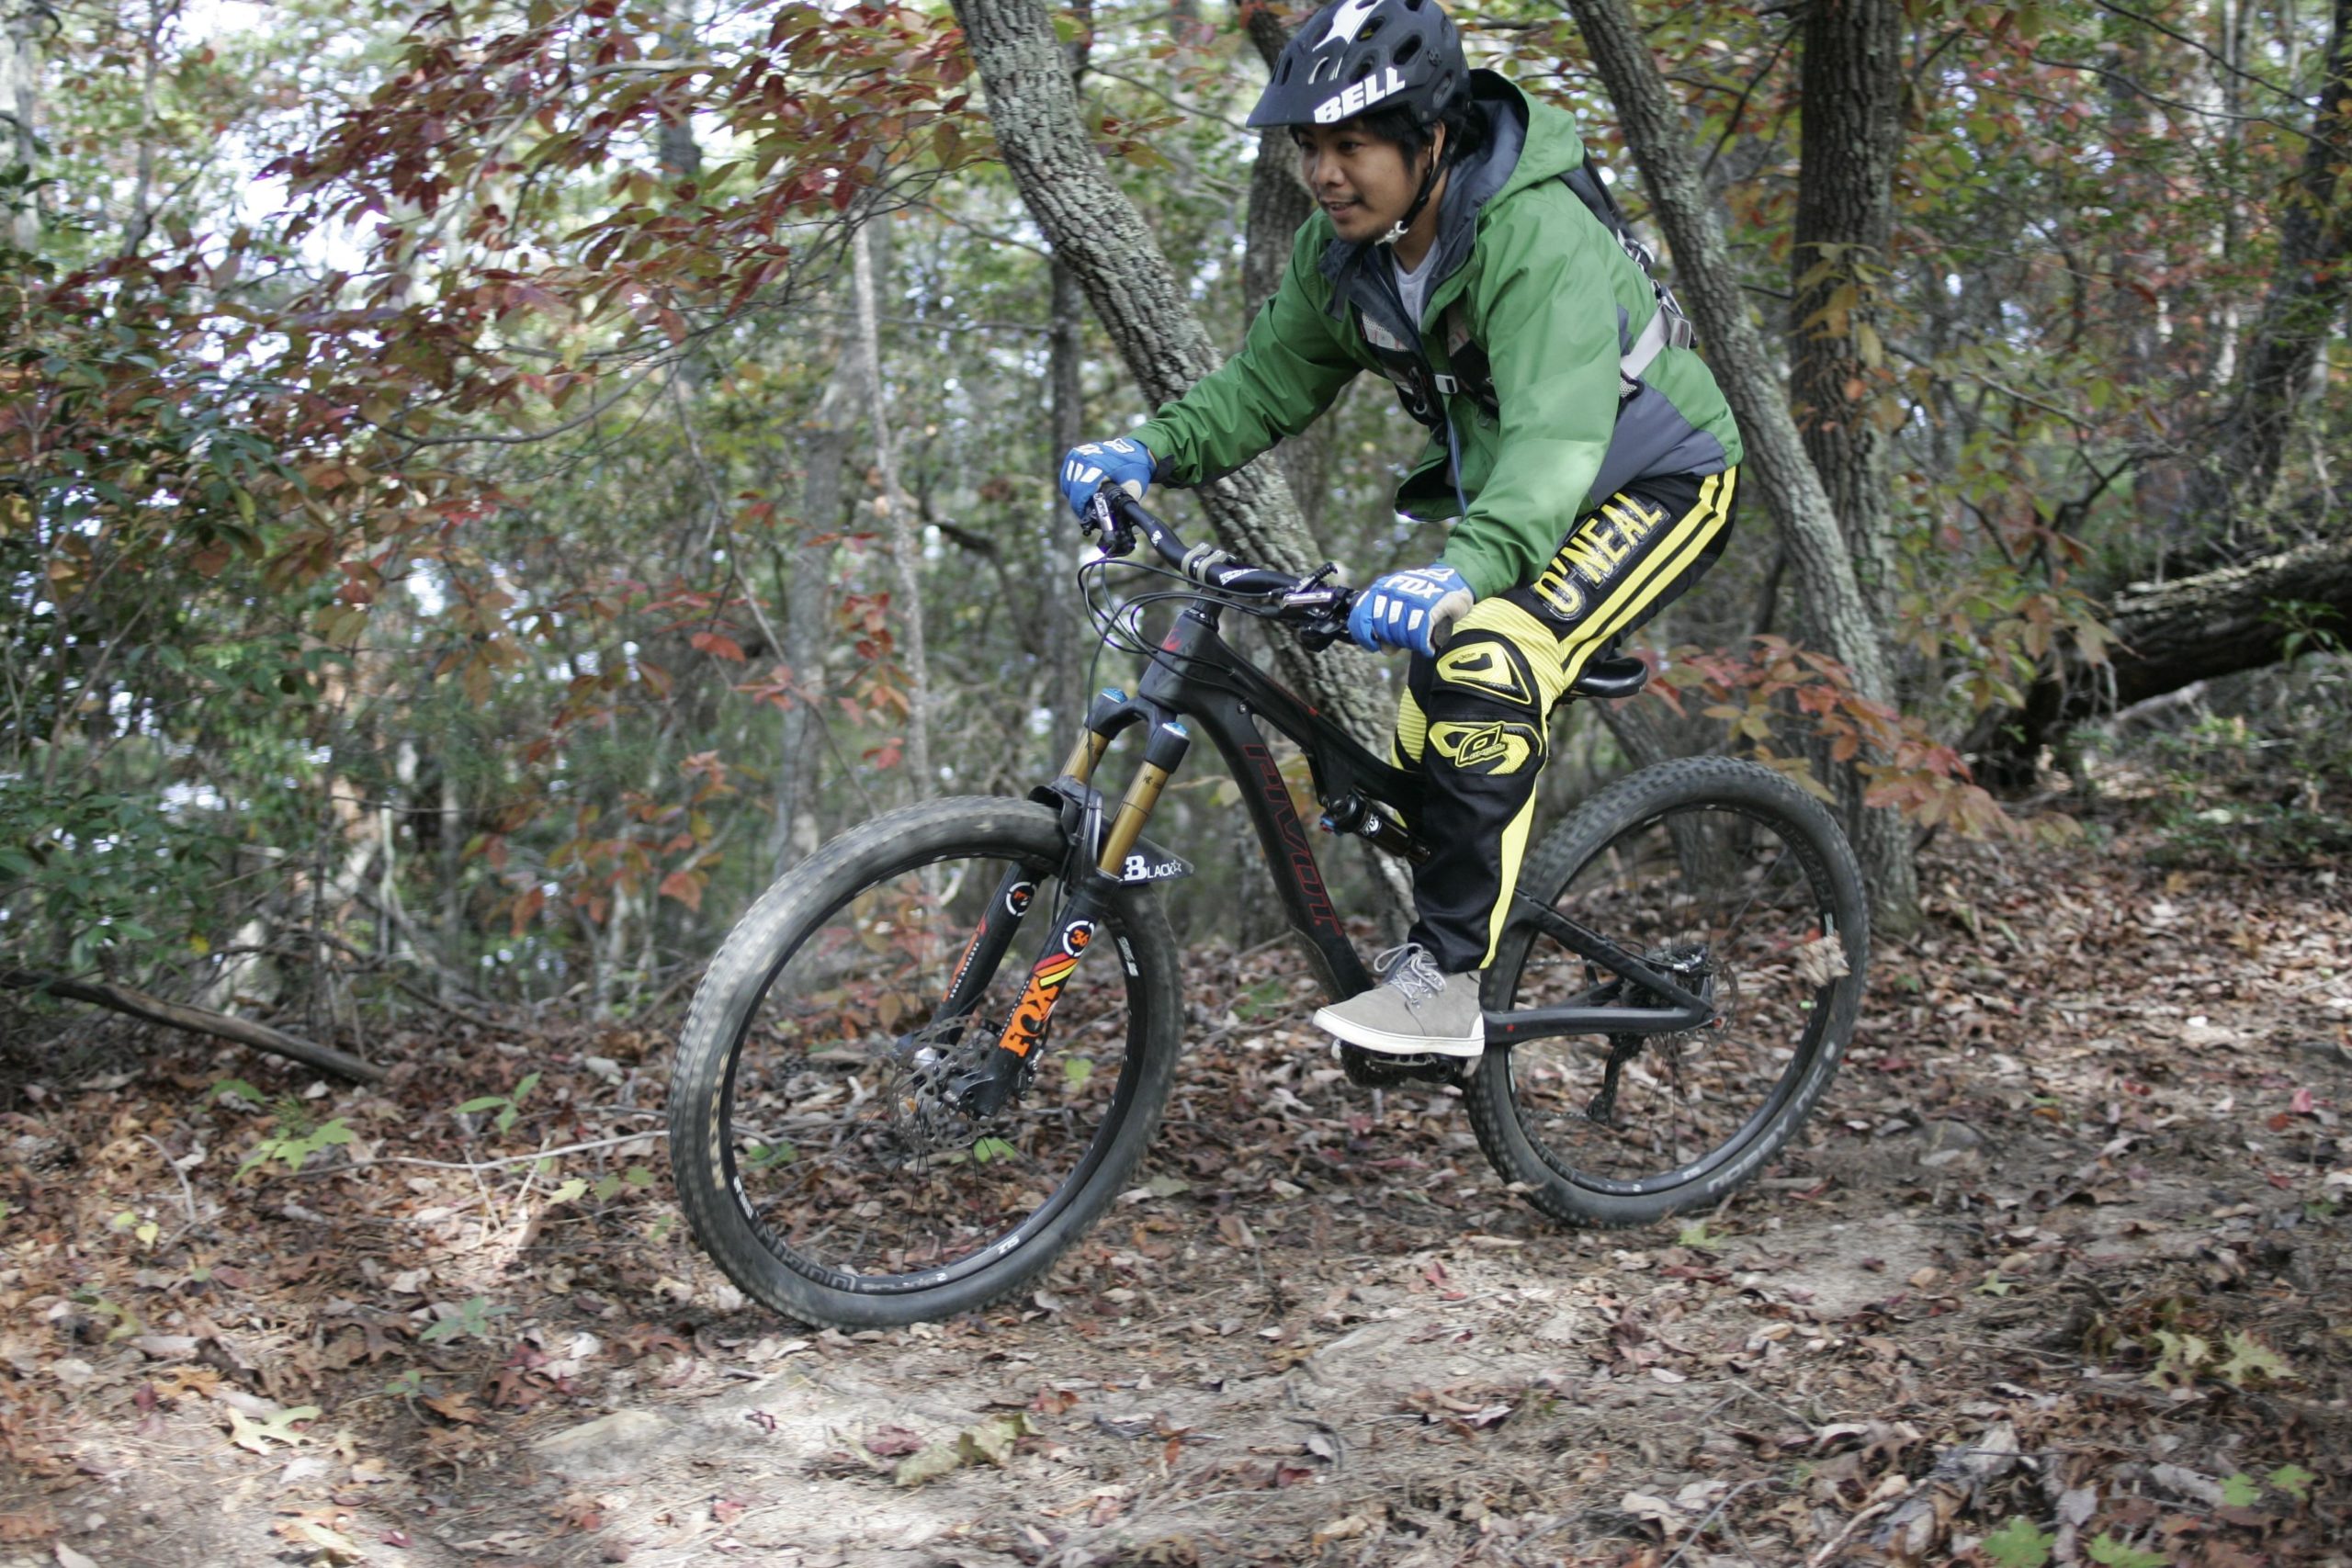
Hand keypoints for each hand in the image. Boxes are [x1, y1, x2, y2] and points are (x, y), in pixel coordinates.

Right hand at [1058, 437, 1154, 519]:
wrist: (1135, 451)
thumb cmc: (1136, 469)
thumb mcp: (1135, 487)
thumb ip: (1126, 505)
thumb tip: (1123, 527)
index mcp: (1097, 464)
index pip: (1081, 490)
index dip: (1080, 507)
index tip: (1085, 518)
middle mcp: (1084, 457)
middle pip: (1072, 489)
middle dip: (1079, 504)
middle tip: (1089, 513)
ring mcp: (1078, 454)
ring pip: (1067, 484)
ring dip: (1075, 496)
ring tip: (1088, 503)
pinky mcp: (1074, 455)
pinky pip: (1067, 477)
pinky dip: (1072, 487)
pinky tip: (1083, 494)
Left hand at [1348, 563, 1474, 656]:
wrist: (1454, 583)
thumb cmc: (1423, 599)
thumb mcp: (1399, 607)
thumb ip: (1387, 626)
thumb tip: (1384, 649)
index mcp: (1380, 589)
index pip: (1361, 616)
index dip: (1364, 635)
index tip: (1373, 645)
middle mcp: (1392, 591)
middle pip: (1382, 630)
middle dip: (1393, 641)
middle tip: (1406, 640)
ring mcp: (1410, 598)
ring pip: (1400, 634)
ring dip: (1410, 643)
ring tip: (1418, 641)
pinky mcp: (1429, 607)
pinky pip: (1419, 636)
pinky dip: (1423, 646)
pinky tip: (1428, 648)